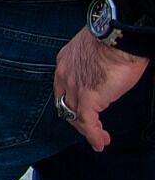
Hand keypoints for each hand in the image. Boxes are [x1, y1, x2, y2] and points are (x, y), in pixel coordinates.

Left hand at [54, 26, 148, 151]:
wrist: (116, 37)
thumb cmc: (111, 39)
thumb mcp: (94, 51)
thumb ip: (92, 64)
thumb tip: (103, 73)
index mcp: (65, 62)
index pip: (63, 88)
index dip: (72, 102)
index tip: (82, 111)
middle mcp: (64, 75)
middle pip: (65, 105)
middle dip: (77, 120)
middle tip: (91, 129)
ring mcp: (74, 88)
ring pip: (75, 116)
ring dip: (88, 130)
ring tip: (100, 139)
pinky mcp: (87, 98)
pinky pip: (87, 123)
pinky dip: (93, 136)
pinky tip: (100, 143)